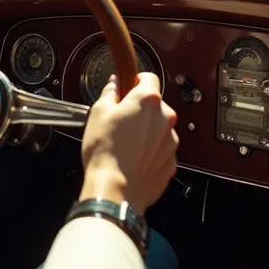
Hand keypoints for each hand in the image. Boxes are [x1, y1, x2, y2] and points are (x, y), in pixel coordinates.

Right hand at [80, 72, 178, 214]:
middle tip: (120, 122)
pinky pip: (161, 151)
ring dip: (147, 132)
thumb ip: (110, 93)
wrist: (116, 191)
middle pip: (155, 106)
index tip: (127, 88)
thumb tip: (114, 85)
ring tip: (126, 145)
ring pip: (159, 129)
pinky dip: (150, 153)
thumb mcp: (98, 113)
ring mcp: (170, 141)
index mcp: (148, 100)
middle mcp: (165, 118)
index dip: (136, 81)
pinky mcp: (170, 162)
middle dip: (140, 111)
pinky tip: (133, 160)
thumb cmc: (105, 152)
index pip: (149, 77)